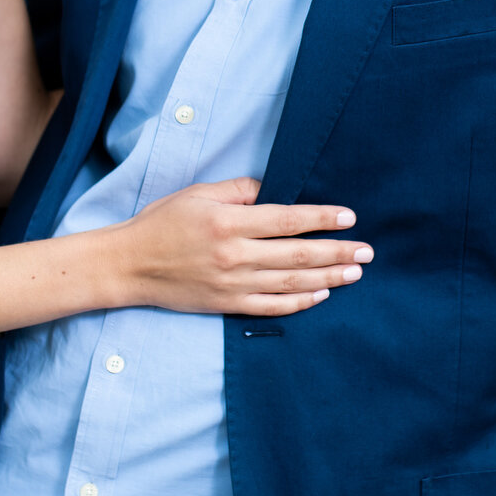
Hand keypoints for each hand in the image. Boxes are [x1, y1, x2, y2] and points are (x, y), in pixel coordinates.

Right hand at [108, 179, 367, 317]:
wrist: (128, 266)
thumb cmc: (162, 223)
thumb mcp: (198, 194)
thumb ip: (238, 191)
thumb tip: (274, 189)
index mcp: (228, 223)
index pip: (287, 220)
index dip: (322, 219)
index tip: (349, 218)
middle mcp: (234, 256)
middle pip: (298, 255)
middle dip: (337, 252)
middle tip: (367, 251)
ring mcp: (232, 284)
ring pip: (291, 282)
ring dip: (328, 277)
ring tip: (355, 272)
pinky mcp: (226, 304)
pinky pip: (271, 306)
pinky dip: (299, 301)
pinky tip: (321, 293)